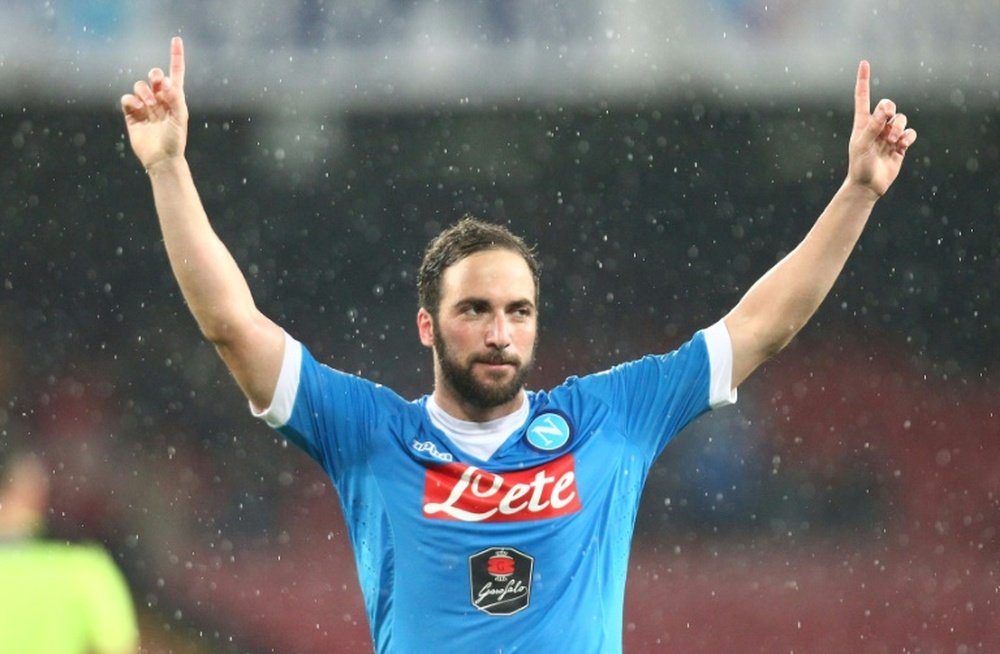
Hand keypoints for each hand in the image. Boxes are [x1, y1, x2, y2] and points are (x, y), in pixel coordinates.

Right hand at [121, 37, 187, 170]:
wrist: (161, 159)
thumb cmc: (175, 140)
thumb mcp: (180, 118)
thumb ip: (175, 99)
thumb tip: (168, 83)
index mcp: (175, 98)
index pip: (176, 73)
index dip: (175, 56)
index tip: (176, 40)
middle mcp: (160, 99)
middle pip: (155, 76)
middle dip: (156, 75)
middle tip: (158, 82)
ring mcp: (145, 106)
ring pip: (140, 86)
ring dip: (144, 92)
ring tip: (150, 105)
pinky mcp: (132, 114)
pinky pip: (127, 98)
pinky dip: (130, 100)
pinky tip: (137, 108)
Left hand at [847, 60, 916, 197]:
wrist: (868, 186)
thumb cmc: (859, 165)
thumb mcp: (862, 144)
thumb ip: (873, 126)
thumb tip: (885, 109)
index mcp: (862, 123)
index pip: (862, 97)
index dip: (864, 80)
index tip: (864, 63)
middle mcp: (876, 126)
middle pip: (888, 105)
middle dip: (889, 109)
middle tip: (887, 118)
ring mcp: (888, 135)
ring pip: (901, 119)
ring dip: (898, 128)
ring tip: (891, 142)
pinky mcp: (900, 145)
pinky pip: (910, 133)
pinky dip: (907, 137)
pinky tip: (900, 146)